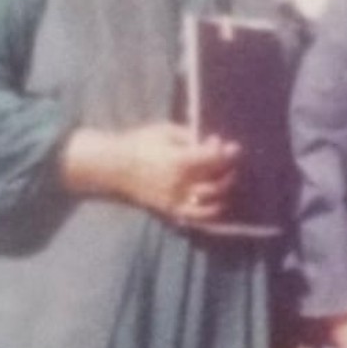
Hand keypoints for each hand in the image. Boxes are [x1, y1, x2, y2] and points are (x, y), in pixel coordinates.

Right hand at [124, 122, 240, 223]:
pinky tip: (218, 204)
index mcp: (180, 161)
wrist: (114, 166)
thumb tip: (214, 142)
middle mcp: (181, 183)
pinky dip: (210, 212)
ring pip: (210, 200)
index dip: (227, 153)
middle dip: (228, 170)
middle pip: (216, 180)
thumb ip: (191, 136)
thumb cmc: (139, 143)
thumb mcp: (166, 131)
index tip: (233, 147)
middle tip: (230, 162)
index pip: (214, 159)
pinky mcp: (170, 209)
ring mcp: (176, 199)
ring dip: (223, 189)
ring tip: (225, 180)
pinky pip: (196, 216)